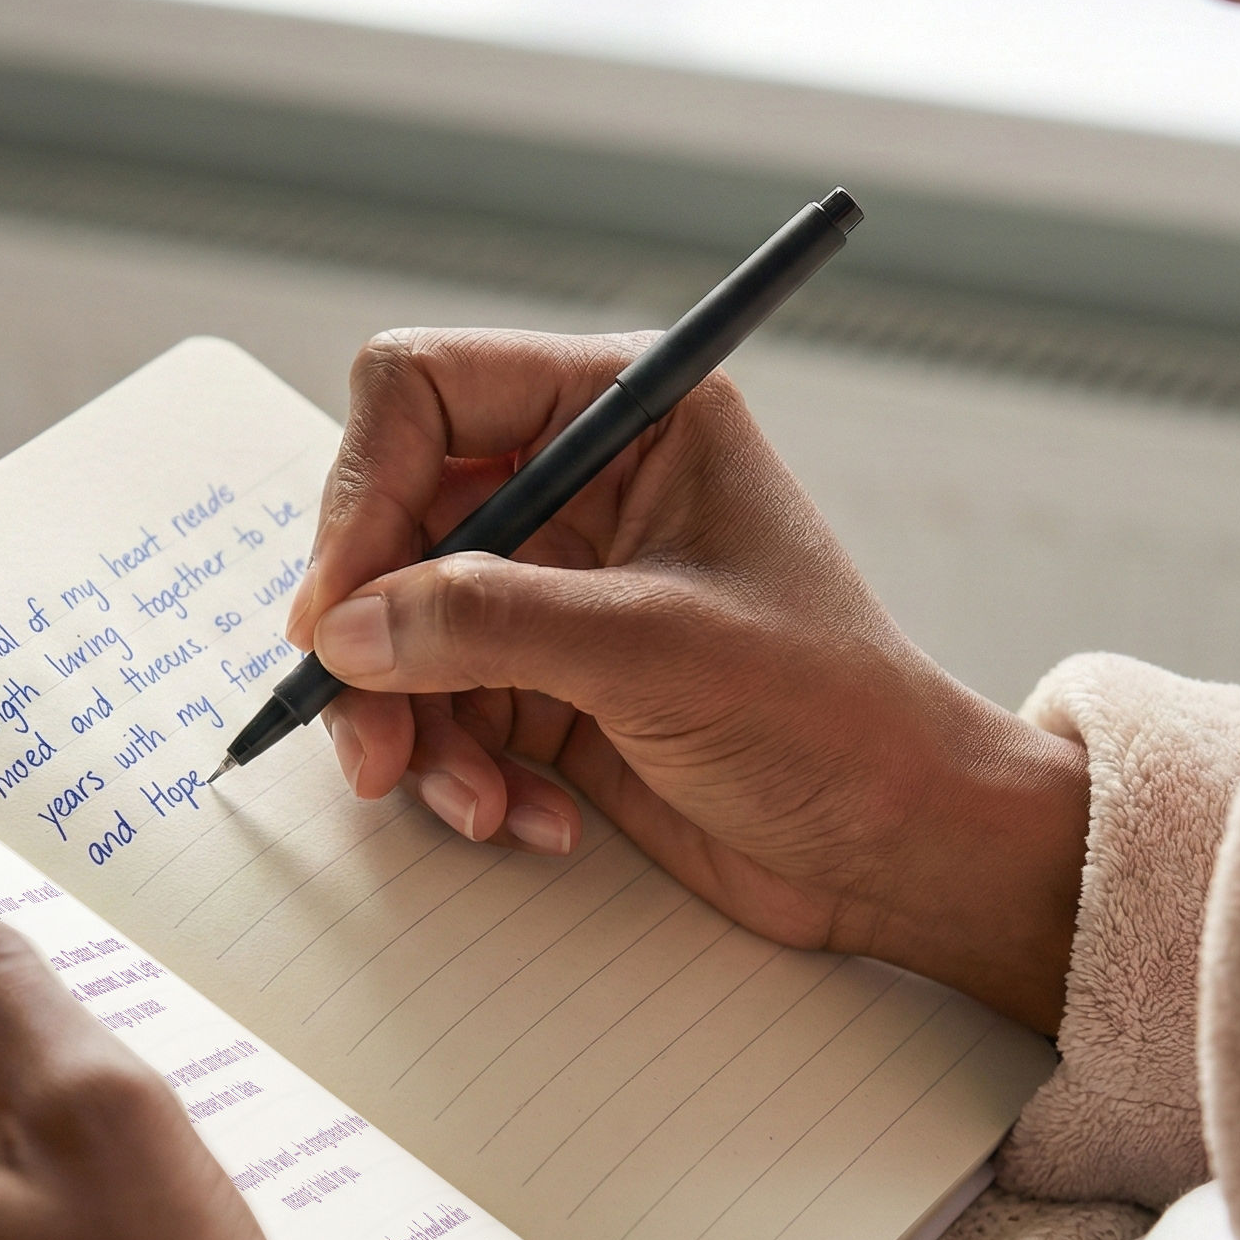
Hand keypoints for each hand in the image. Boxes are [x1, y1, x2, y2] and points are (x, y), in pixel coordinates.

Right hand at [287, 328, 1087, 1034]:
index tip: (339, 607)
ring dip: (416, 730)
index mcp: (628, 415)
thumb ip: (490, 625)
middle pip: (392, 523)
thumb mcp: (657, 652)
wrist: (901, 847)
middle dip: (374, 640)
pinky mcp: (546, 686)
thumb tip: (345, 627)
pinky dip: (462, 774)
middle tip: (369, 739)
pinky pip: (441, 713)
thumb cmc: (834, 717)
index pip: (427, 391)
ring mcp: (556, 592)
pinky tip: (528, 820)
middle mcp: (580, 487)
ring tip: (476, 804)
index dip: (363, 490)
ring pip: (399, 632)